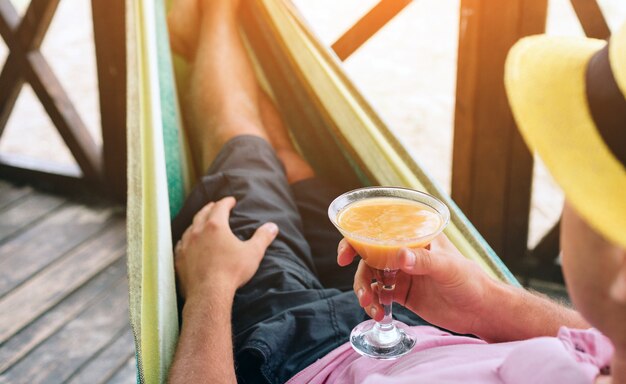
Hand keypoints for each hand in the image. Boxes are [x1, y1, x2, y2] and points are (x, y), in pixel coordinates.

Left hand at [175, 197, 278, 299]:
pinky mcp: (179, 259)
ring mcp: (186, 245)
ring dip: (197, 222)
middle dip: (210, 207)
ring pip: (190, 227)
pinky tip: (188, 242)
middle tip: (215, 205)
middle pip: (202, 213)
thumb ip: (262, 238)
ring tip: (201, 222)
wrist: (209, 294)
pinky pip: (181, 243)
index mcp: (216, 226)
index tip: (231, 200)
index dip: (226, 202)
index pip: (220, 207)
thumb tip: (272, 227)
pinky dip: (187, 239)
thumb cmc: (232, 272)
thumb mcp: (253, 253)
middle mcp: (198, 232)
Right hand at [337, 234, 501, 336]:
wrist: (479, 311)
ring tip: (373, 308)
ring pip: (371, 279)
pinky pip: (379, 296)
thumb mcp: (448, 267)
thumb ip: (424, 261)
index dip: (356, 240)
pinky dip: (374, 304)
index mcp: (413, 238)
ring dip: (366, 293)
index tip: (345, 255)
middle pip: (368, 258)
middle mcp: (403, 253)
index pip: (380, 233)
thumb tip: (400, 256)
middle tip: (361, 293)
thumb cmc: (470, 280)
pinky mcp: (402, 294)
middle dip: (358, 274)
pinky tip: (378, 314)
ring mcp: (401, 274)